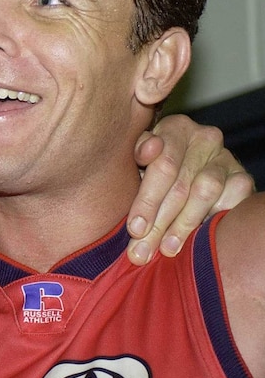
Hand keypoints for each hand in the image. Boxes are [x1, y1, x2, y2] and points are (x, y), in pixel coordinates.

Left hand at [126, 114, 254, 264]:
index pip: (162, 165)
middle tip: (143, 250)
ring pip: (205, 194)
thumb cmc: (152, 170)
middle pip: (181, 184)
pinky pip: (229, 203)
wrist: (186, 172)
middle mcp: (204, 138)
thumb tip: (146, 152)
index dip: (147, 200)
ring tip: (166, 248)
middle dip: (159, 222)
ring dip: (183, 226)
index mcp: (174, 128)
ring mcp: (225, 158)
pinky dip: (210, 222)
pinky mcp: (242, 178)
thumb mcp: (137, 161)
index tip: (135, 228)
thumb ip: (137, 157)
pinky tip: (194, 239)